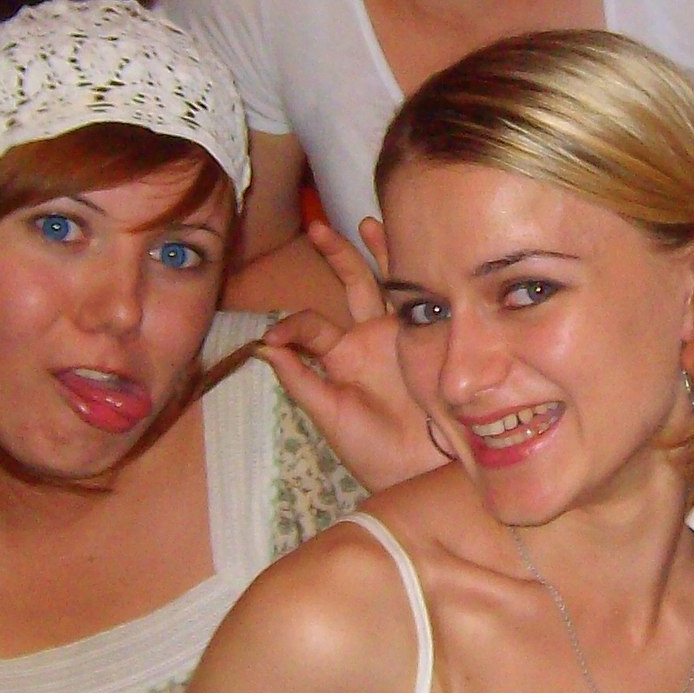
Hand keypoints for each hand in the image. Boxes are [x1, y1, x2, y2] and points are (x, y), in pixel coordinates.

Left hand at [255, 220, 444, 490]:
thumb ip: (300, 379)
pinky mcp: (430, 338)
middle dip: (338, 255)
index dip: (291, 325)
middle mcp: (369, 339)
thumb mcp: (329, 415)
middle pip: (353, 285)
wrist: (421, 470)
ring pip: (388, 283)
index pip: (312, 324)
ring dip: (378, 253)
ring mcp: (401, 334)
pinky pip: (421, 299)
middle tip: (317, 227)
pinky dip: (413, 271)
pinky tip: (409, 244)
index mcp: (340, 356)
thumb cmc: (372, 450)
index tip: (274, 339)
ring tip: (366, 221)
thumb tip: (263, 346)